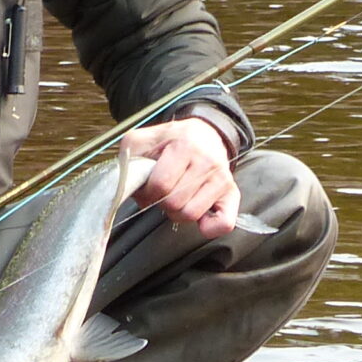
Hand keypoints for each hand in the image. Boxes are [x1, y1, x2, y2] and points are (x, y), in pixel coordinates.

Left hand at [124, 116, 238, 236]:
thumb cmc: (170, 141)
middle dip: (162, 202)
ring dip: (178, 212)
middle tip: (164, 191)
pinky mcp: (232, 193)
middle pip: (174, 203)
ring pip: (191, 214)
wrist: (204, 134)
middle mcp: (207, 161)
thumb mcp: (142, 140)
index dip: (147, 192)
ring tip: (178, 197)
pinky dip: (209, 227)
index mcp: (184, 145)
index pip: (160, 185)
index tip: (148, 186)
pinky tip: (199, 217)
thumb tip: (130, 188)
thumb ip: (129, 161)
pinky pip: (224, 223)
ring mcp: (221, 178)